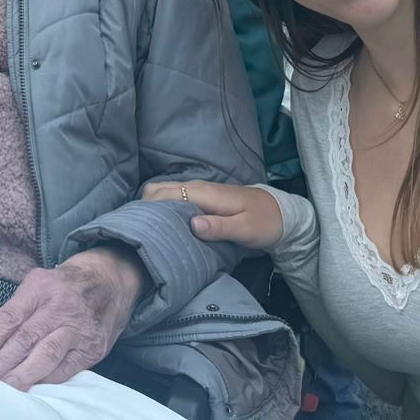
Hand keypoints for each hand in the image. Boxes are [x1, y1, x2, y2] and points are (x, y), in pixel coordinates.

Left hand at [0, 249, 145, 391]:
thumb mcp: (39, 284)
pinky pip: (66, 368)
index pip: (9, 317)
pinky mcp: (91, 348)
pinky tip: (33, 387)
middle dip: (2, 362)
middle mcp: (59, 306)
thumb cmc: (64, 286)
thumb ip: (19, 309)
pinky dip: (48, 379)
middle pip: (25, 338)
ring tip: (5, 388)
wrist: (108, 282)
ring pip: (46, 355)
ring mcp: (77, 328)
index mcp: (40, 287)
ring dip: (23, 374)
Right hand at [140, 179, 283, 249]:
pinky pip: (175, 200)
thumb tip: (192, 225)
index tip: (138, 227)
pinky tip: (164, 228)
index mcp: (205, 193)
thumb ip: (219, 228)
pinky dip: (164, 210)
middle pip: (159, 190)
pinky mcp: (202, 200)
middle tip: (140, 232)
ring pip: (165, 194)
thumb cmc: (264, 222)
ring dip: (153, 209)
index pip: (164, 193)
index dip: (147, 207)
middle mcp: (198, 188)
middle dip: (145, 207)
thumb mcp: (245, 229)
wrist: (281, 214)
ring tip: (148, 232)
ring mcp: (199, 192)